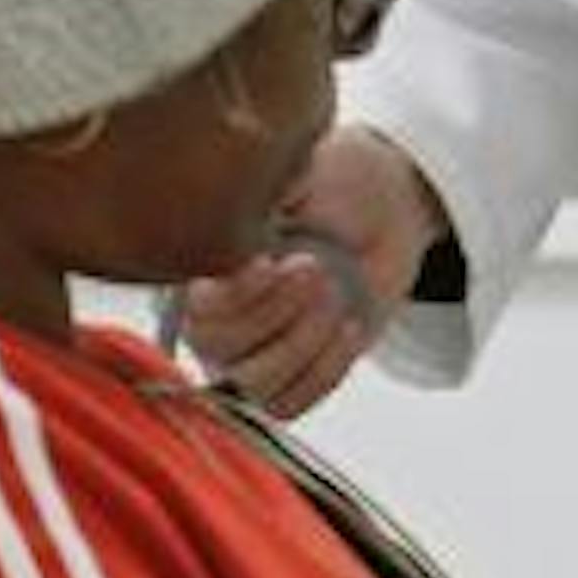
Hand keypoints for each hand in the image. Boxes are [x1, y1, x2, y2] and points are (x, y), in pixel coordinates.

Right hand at [176, 126, 449, 416]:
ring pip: (254, 383)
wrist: (384, 214)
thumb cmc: (336, 184)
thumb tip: (247, 191)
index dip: (233, 294)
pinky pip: (288, 405)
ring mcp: (246, 354)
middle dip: (275, 313)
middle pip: (217, 348)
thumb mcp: (304, 172)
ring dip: (303, 343)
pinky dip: (324, 370)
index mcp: (203, 264)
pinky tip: (349, 327)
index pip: (193, 302)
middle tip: (317, 270)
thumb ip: (271, 188)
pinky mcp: (284, 381)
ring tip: (336, 297)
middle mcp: (212, 316)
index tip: (272, 262)